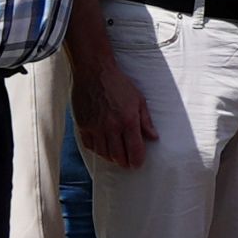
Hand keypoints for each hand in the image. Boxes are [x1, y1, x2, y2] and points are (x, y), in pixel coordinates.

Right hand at [70, 45, 152, 170]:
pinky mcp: (83, 125)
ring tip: (116, 158)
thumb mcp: (139, 100)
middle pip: (118, 155)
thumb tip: (154, 137)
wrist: (94, 72)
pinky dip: (97, 150)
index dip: (137, 160)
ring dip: (111, 158)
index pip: (134, 149)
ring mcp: (95, 127)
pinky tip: (102, 149)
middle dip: (125, 162)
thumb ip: (146, 121)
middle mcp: (112, 127)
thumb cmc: (119, 84)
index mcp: (128, 121)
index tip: (138, 164)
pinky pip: (89, 145)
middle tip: (128, 164)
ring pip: (103, 153)